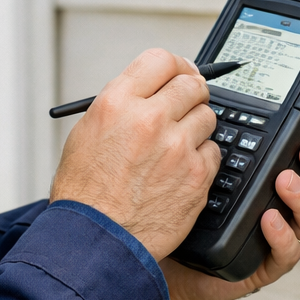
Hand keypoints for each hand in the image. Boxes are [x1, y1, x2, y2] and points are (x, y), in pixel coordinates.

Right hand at [50, 49, 220, 260]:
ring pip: (207, 116)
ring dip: (196, 127)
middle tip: (187, 105)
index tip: (181, 73)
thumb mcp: (87, 133)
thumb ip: (121, 106)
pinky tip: (180, 171)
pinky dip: (201, 159)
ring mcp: (176, 147)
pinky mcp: (195, 175)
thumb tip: (151, 90)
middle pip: (192, 84)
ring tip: (177, 146)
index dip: (176, 65)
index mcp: (117, 103)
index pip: (161, 60)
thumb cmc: (86, 192)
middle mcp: (149, 119)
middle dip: (191, 93)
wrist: (95, 240)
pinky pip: (213, 152)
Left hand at [160, 130, 299, 299]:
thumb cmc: (199, 202)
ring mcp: (283, 236)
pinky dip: (283, 236)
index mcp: (288, 175)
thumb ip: (240, 135)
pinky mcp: (267, 264)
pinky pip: (288, 254)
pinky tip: (269, 219)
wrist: (174, 250)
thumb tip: (242, 99)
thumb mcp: (220, 161)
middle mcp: (292, 206)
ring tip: (285, 181)